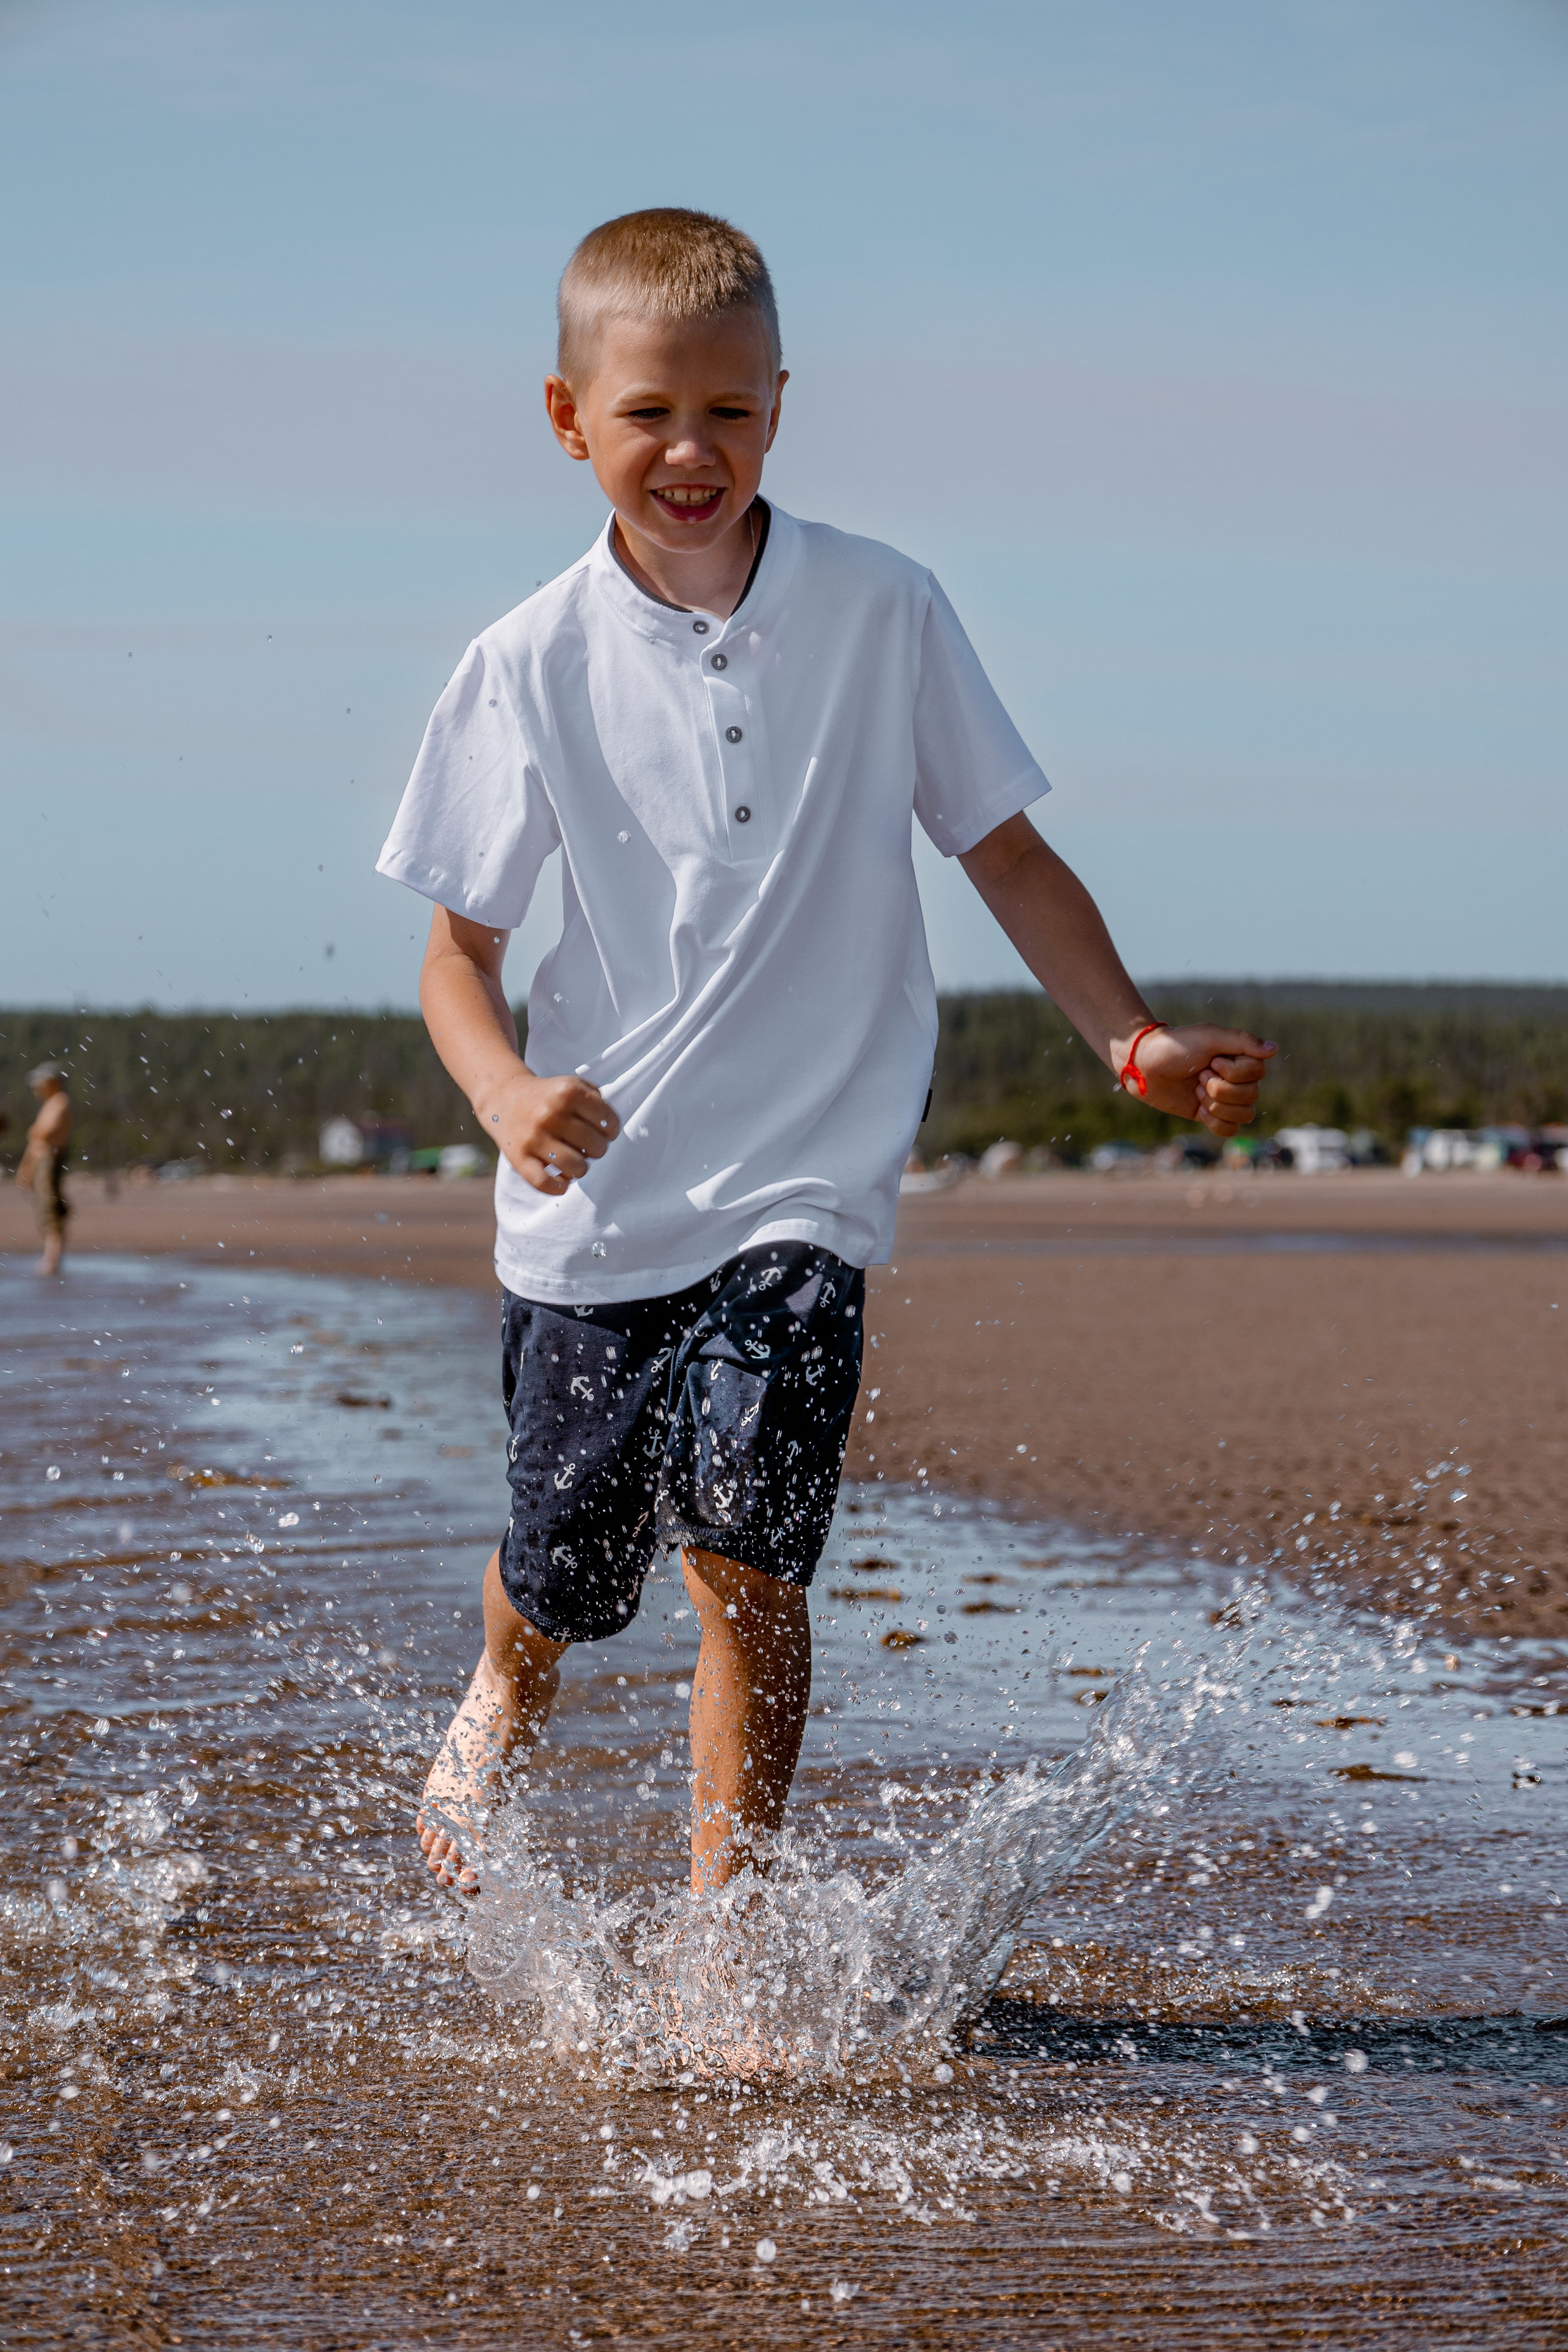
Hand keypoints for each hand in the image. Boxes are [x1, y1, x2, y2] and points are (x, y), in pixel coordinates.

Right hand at [480, 1069, 619, 1192]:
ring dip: (581, 1168)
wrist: (503, 1097)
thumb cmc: (547, 1096)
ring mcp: (534, 1137)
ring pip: (577, 1168)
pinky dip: (559, 1187)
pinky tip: (562, 1181)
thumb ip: (597, 1099)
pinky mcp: (519, 1157)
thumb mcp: (572, 1084)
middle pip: (596, 1147)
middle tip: (586, 1145)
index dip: (611, 1130)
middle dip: (597, 1149)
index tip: (604, 1131)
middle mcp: (552, 1114)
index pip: (609, 1122)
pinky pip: (545, 1183)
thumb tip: (610, 1129)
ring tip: (575, 1160)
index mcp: (568, 1092)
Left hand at [1119, 1025, 1277, 1137]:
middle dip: (1220, 1088)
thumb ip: (1243, 1041)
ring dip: (1216, 1104)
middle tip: (1199, 1075)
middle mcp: (1238, 1079)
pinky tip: (1198, 1109)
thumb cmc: (1177, 1046)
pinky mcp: (1211, 1116)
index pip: (1257, 1073)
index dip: (1233, 1072)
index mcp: (1241, 1058)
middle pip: (1252, 1096)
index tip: (1210, 1060)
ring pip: (1244, 1115)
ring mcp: (1225, 1099)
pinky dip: (1214, 1122)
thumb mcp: (1210, 1036)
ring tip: (1197, 1090)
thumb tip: (1274, 1050)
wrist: (1145, 1066)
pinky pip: (1229, 1131)